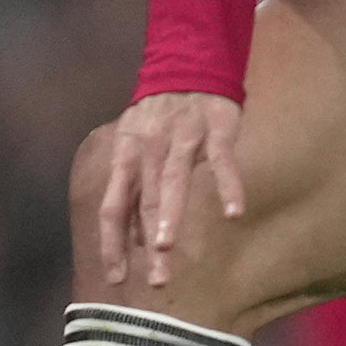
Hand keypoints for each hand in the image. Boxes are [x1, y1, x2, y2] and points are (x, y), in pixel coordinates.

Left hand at [83, 89, 250, 291]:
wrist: (189, 65)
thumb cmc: (158, 118)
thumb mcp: (135, 148)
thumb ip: (134, 191)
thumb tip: (136, 242)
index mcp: (125, 156)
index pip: (112, 207)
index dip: (112, 243)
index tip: (116, 278)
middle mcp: (149, 147)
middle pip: (144, 200)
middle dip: (148, 241)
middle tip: (156, 280)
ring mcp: (182, 136)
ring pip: (173, 180)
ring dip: (170, 214)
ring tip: (168, 247)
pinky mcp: (216, 127)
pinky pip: (221, 160)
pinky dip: (227, 185)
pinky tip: (233, 213)